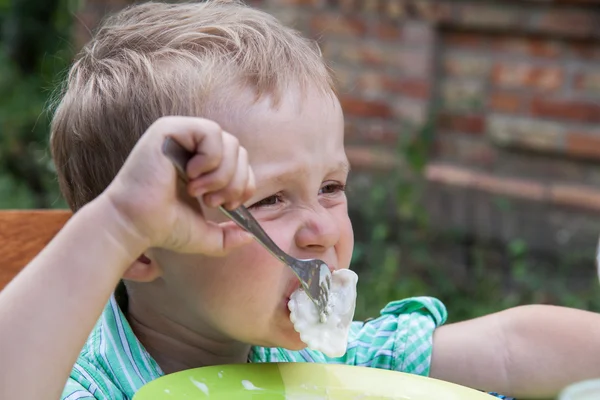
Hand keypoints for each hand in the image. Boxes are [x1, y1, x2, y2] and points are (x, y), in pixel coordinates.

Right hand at [103, 116, 254, 254]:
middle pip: (239, 150)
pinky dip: (210, 159)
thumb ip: (227, 236)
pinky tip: (190, 176)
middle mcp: (191, 145)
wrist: (135, 226)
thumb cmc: (162, 227)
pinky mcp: (169, 129)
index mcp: (200, 162)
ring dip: (221, 174)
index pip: (240, 160)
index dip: (244, 183)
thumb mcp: (204, 235)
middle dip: (234, 182)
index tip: (229, 205)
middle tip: (211, 202)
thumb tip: (250, 236)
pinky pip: (210, 132)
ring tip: (197, 192)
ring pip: (229, 142)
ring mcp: (180, 134)